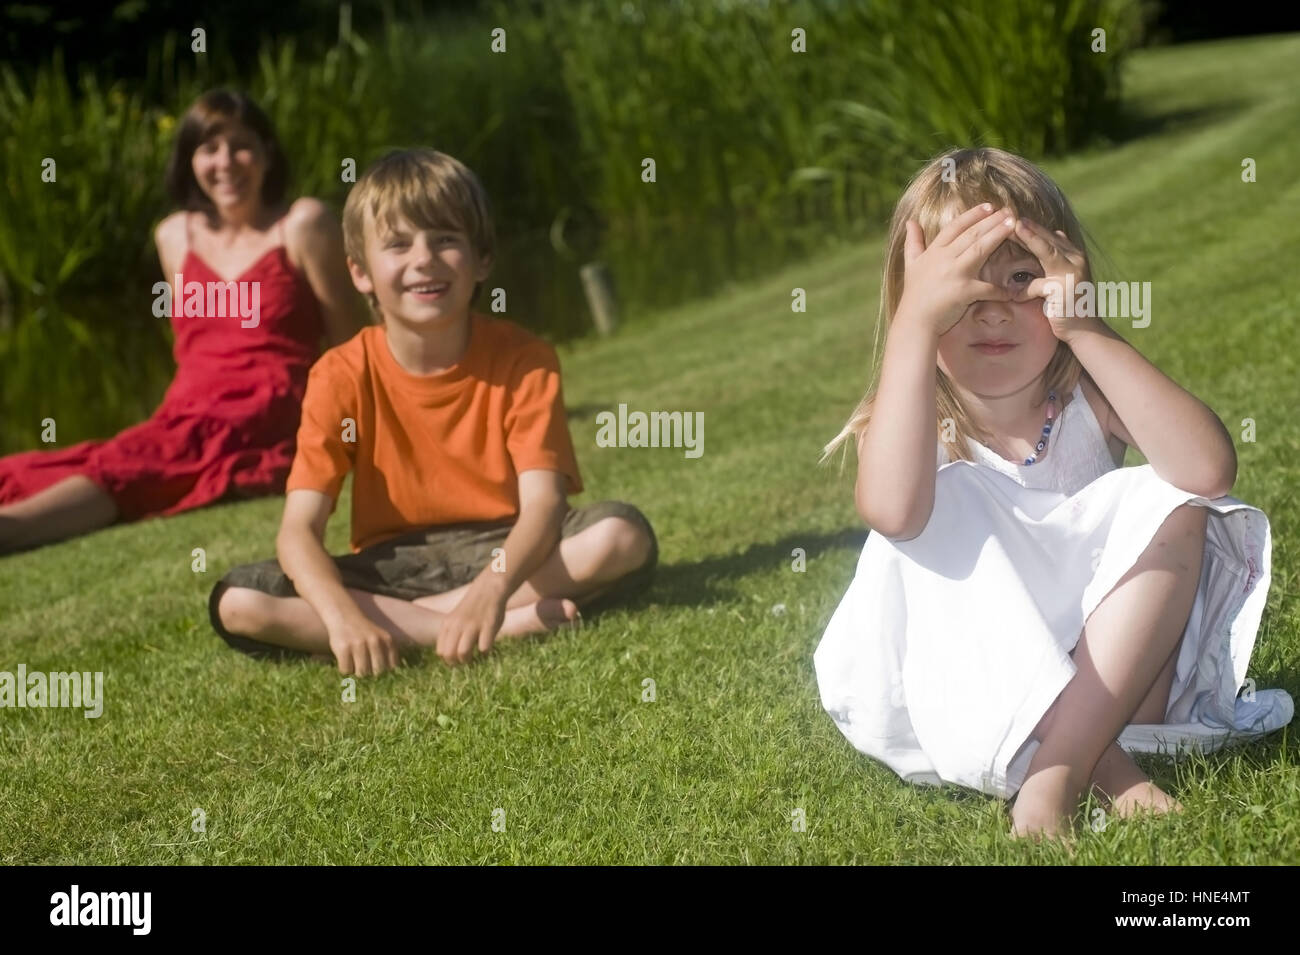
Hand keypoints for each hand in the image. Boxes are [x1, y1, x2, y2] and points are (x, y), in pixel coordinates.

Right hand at [328, 615, 399, 675]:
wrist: (344, 615)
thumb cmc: (364, 632)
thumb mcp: (381, 638)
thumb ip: (386, 654)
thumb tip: (389, 681)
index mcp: (388, 641)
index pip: (392, 668)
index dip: (387, 676)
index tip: (381, 679)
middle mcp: (375, 642)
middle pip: (377, 672)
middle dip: (371, 676)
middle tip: (365, 673)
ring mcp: (359, 645)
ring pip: (362, 673)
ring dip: (357, 673)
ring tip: (355, 665)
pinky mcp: (344, 648)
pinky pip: (346, 670)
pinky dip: (345, 669)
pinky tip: (345, 661)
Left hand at [436, 579, 506, 665]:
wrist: (489, 589)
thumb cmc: (473, 608)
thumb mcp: (455, 618)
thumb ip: (450, 633)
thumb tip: (449, 656)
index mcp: (448, 624)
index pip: (441, 652)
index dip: (449, 659)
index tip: (457, 659)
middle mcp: (457, 625)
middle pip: (449, 655)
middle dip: (457, 663)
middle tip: (465, 660)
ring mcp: (473, 626)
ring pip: (463, 653)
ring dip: (469, 659)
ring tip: (475, 657)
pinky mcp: (488, 626)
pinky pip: (483, 648)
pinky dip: (485, 652)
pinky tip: (487, 646)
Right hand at [896, 203, 1018, 337]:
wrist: (914, 321)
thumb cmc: (914, 294)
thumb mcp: (910, 264)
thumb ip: (912, 241)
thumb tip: (910, 222)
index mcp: (934, 252)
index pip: (955, 227)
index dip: (972, 215)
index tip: (988, 206)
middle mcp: (945, 259)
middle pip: (971, 234)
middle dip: (991, 221)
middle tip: (1009, 212)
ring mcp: (955, 274)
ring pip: (980, 249)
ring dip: (997, 235)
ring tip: (1013, 225)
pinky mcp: (963, 292)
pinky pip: (987, 288)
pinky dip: (999, 291)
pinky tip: (1010, 290)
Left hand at [1010, 218, 1096, 342]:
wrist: (1085, 331)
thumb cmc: (1069, 305)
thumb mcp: (1064, 277)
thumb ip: (1057, 259)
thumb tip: (1056, 233)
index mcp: (1074, 255)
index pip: (1050, 236)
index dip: (1032, 227)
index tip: (1012, 216)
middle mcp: (1077, 260)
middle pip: (1049, 239)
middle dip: (1029, 226)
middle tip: (1010, 213)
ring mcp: (1073, 274)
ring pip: (1048, 253)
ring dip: (1031, 239)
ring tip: (1015, 229)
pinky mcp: (1065, 291)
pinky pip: (1040, 286)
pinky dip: (1025, 291)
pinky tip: (1014, 296)